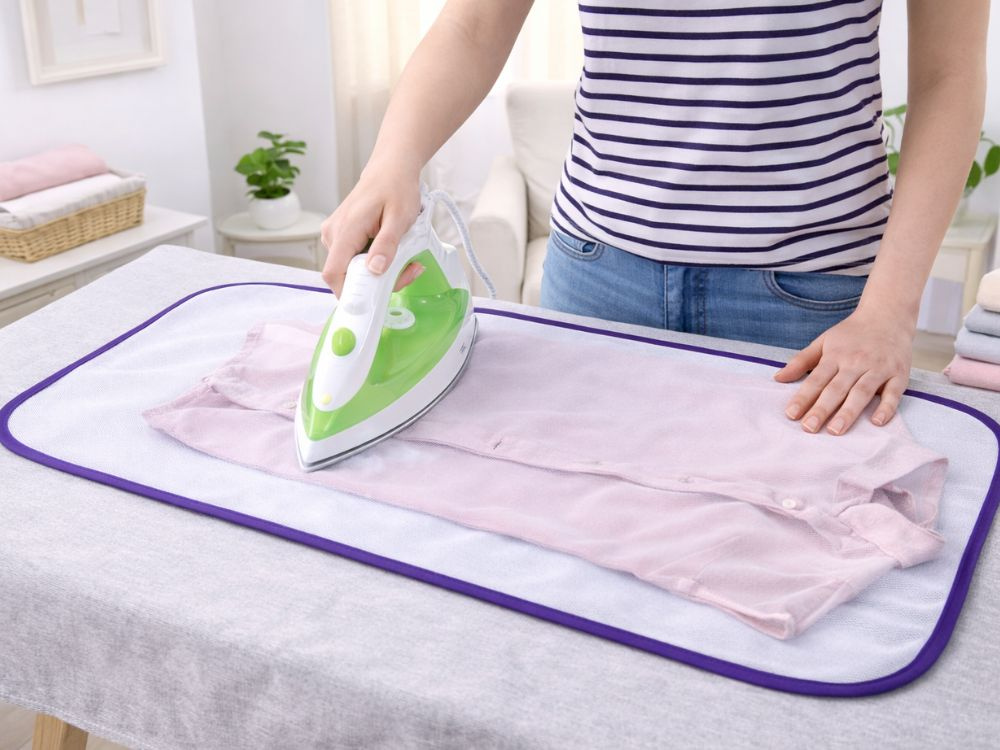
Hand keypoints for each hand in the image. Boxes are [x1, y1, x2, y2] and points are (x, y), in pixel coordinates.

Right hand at [319, 163, 424, 296]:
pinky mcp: (341, 236)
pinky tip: (392, 251)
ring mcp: (335, 235)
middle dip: (377, 282)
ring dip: (379, 272)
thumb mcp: (399, 218)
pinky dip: (374, 262)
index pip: (333, 273)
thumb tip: (373, 270)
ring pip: (351, 269)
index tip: (373, 300)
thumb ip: (387, 245)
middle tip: (409, 270)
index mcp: (345, 230)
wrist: (390, 169)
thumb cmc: (396, 188)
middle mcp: (333, 234)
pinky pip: (354, 259)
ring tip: (406, 257)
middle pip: (346, 275)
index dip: (349, 293)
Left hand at [773, 307, 914, 434]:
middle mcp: (856, 362)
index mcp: (835, 355)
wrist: (888, 315)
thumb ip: (801, 361)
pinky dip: (886, 407)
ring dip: (849, 412)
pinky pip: (893, 393)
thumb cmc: (852, 334)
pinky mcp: (899, 374)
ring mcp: (878, 368)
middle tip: (809, 428)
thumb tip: (778, 378)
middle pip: (837, 389)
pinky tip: (876, 422)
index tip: (791, 414)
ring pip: (861, 392)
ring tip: (835, 431)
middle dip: (822, 409)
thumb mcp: (824, 341)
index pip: (816, 380)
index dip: (803, 397)